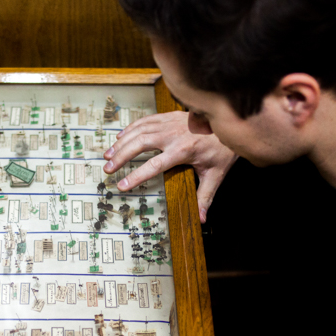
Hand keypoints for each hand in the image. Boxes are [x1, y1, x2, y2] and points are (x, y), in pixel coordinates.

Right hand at [103, 111, 238, 222]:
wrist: (228, 123)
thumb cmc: (221, 149)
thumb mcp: (215, 175)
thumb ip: (205, 197)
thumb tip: (201, 219)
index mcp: (183, 150)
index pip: (154, 165)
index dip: (136, 176)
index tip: (122, 185)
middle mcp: (172, 135)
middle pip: (140, 144)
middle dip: (121, 157)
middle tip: (107, 169)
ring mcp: (169, 123)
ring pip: (139, 131)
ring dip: (121, 143)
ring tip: (107, 155)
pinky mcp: (168, 116)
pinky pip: (144, 121)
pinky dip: (130, 129)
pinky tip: (120, 138)